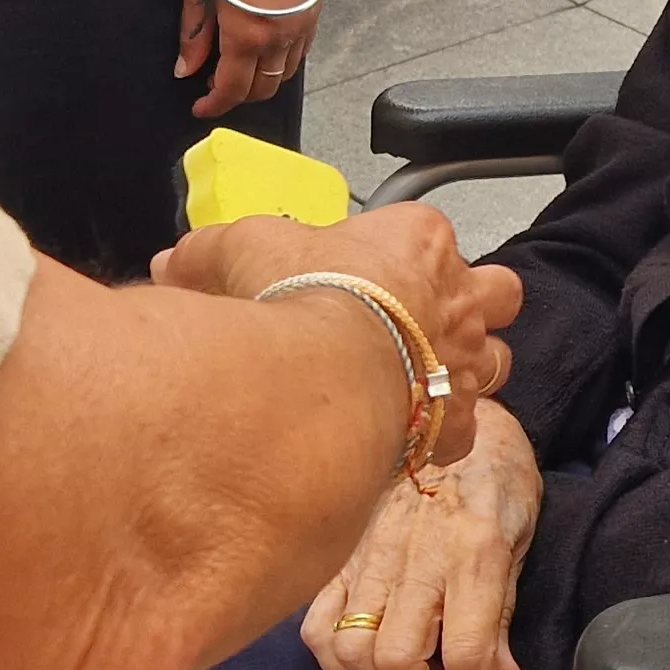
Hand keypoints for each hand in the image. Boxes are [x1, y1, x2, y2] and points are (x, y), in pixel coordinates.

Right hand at [151, 203, 523, 468]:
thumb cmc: (296, 296)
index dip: (402, 255)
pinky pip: (465, 426)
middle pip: (493, 291)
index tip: (366, 274)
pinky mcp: (458, 421)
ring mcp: (467, 359)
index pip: (425, 234)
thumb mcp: (238, 250)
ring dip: (466, 367)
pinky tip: (409, 435)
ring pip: (497, 357)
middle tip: (425, 325)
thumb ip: (209, 251)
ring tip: (422, 380)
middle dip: (470, 306)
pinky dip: (442, 431)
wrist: (323, 375)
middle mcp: (459, 294)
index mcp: (418, 238)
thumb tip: (171, 261)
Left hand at [179, 0, 319, 115]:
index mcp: (245, 36)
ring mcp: (300, 28)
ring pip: (284, 75)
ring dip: (262, 80)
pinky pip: (300, 53)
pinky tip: (266, 49)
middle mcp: (277, 40)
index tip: (200, 107)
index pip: (231, 90)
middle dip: (238, 96)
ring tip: (241, 68)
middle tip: (217, 86)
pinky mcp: (314, 14)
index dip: (214, 105)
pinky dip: (282, 61)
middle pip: (262, 89)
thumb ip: (193, 34)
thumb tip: (185, 68)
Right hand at [300, 401, 541, 669]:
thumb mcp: (519, 539)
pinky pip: (315, 625)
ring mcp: (368, 554)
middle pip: (397, 664)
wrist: (441, 407)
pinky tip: (365, 659)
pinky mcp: (337, 554)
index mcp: (473, 552)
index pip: (465, 653)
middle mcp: (416, 557)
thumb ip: (504, 615)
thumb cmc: (492, 475)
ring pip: (351, 652)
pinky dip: (337, 659)